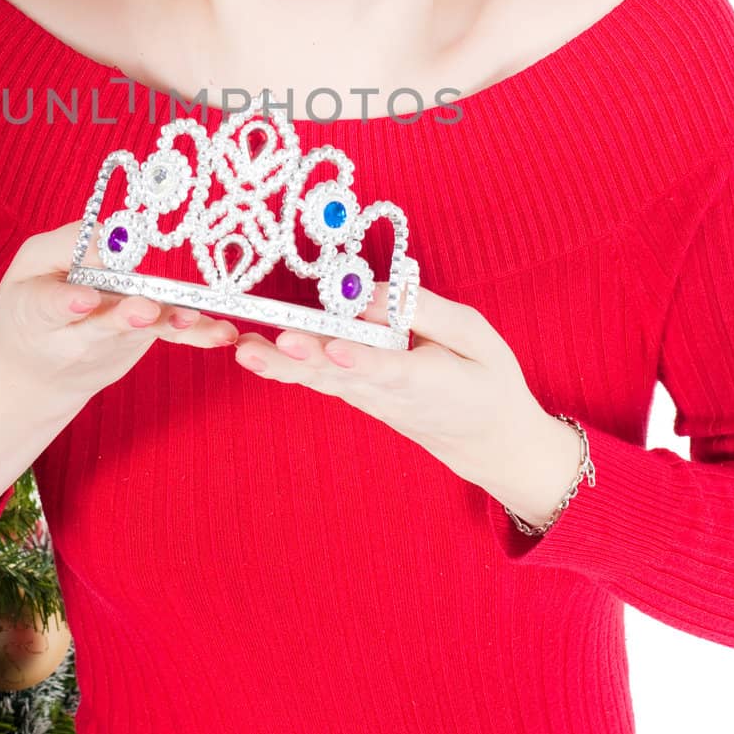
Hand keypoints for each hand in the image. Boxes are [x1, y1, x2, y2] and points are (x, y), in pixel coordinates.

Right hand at [0, 219, 238, 399]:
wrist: (33, 374)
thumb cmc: (29, 303)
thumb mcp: (28, 265)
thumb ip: (63, 245)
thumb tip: (113, 234)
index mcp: (35, 313)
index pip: (49, 308)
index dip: (68, 303)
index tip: (85, 299)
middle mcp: (75, 338)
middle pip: (102, 326)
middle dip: (125, 316)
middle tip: (144, 309)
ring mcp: (111, 347)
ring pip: (140, 331)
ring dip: (168, 323)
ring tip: (188, 317)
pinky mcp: (137, 348)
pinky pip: (168, 336)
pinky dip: (196, 335)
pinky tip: (222, 333)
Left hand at [233, 281, 552, 493]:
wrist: (489, 442)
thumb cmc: (488, 380)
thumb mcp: (478, 337)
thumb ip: (427, 311)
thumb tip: (372, 291)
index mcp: (428, 380)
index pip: (391, 369)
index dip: (362, 359)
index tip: (336, 349)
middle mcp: (389, 394)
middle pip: (342, 375)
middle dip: (306, 358)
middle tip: (273, 340)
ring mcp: (368, 399)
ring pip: (322, 381)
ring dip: (282, 365)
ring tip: (244, 348)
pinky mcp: (356, 397)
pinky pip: (319, 381)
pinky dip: (287, 369)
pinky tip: (256, 354)